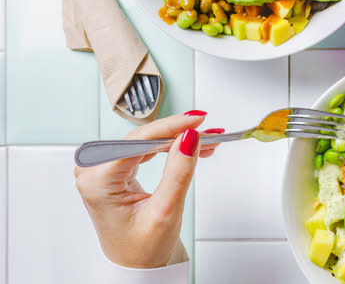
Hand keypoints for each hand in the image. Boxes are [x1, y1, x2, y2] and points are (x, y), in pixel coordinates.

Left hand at [74, 112, 218, 267]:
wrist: (137, 266)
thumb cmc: (142, 249)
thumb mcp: (165, 211)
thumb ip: (178, 171)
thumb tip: (189, 138)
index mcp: (97, 183)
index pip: (137, 142)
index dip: (170, 128)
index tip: (196, 122)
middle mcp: (94, 173)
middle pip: (141, 138)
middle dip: (177, 133)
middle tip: (207, 131)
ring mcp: (102, 170)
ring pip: (145, 140)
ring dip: (176, 138)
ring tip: (205, 140)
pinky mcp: (114, 170)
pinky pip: (144, 148)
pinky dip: (168, 146)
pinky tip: (188, 145)